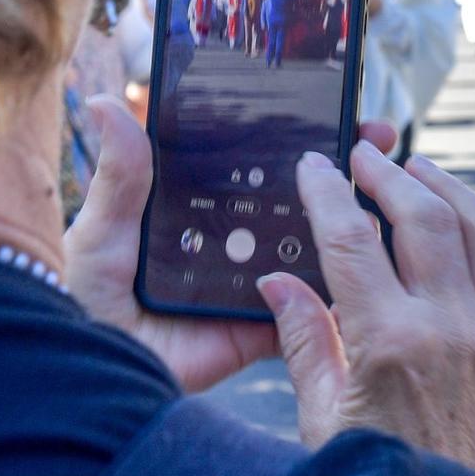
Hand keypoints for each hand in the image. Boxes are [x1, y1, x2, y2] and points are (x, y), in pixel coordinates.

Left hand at [65, 98, 396, 393]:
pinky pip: (309, 309)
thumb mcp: (100, 231)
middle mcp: (230, 241)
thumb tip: (104, 100)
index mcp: (195, 209)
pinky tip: (379, 259)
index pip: (251, 163)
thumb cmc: (85, 299)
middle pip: (293, 198)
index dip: (289, 136)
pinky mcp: (261, 328)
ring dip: (353, 219)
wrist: (97, 376)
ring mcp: (251, 282)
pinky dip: (341, 289)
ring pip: (311, 248)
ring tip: (389, 185)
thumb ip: (119, 175)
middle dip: (340, 168)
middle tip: (377, 135)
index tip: (329, 103)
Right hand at [258, 143, 474, 475]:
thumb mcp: (318, 412)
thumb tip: (275, 280)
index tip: (313, 166)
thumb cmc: (373, 474)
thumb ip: (301, 337)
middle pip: (425, 216)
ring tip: (420, 172)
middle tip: (363, 155)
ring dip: (453, 190)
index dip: (327, 193)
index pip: (352, 239)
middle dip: (390, 174)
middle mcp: (451, 329)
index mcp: (390, 342)